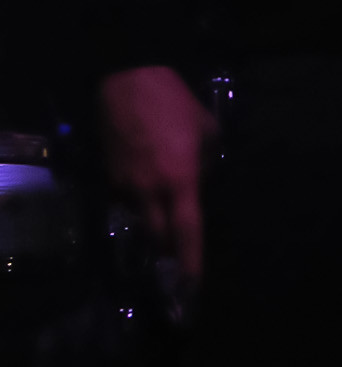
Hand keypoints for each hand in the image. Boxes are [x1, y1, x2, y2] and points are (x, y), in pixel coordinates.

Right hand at [99, 66, 216, 281]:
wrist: (129, 82)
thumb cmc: (174, 103)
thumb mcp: (206, 129)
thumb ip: (208, 159)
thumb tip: (203, 176)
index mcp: (181, 179)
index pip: (188, 230)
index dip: (191, 260)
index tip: (193, 284)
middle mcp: (150, 189)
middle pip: (159, 236)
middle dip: (169, 253)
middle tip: (177, 265)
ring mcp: (125, 184)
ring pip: (140, 219)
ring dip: (152, 227)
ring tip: (164, 231)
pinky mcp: (108, 176)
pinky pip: (124, 201)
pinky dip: (136, 205)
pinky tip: (145, 198)